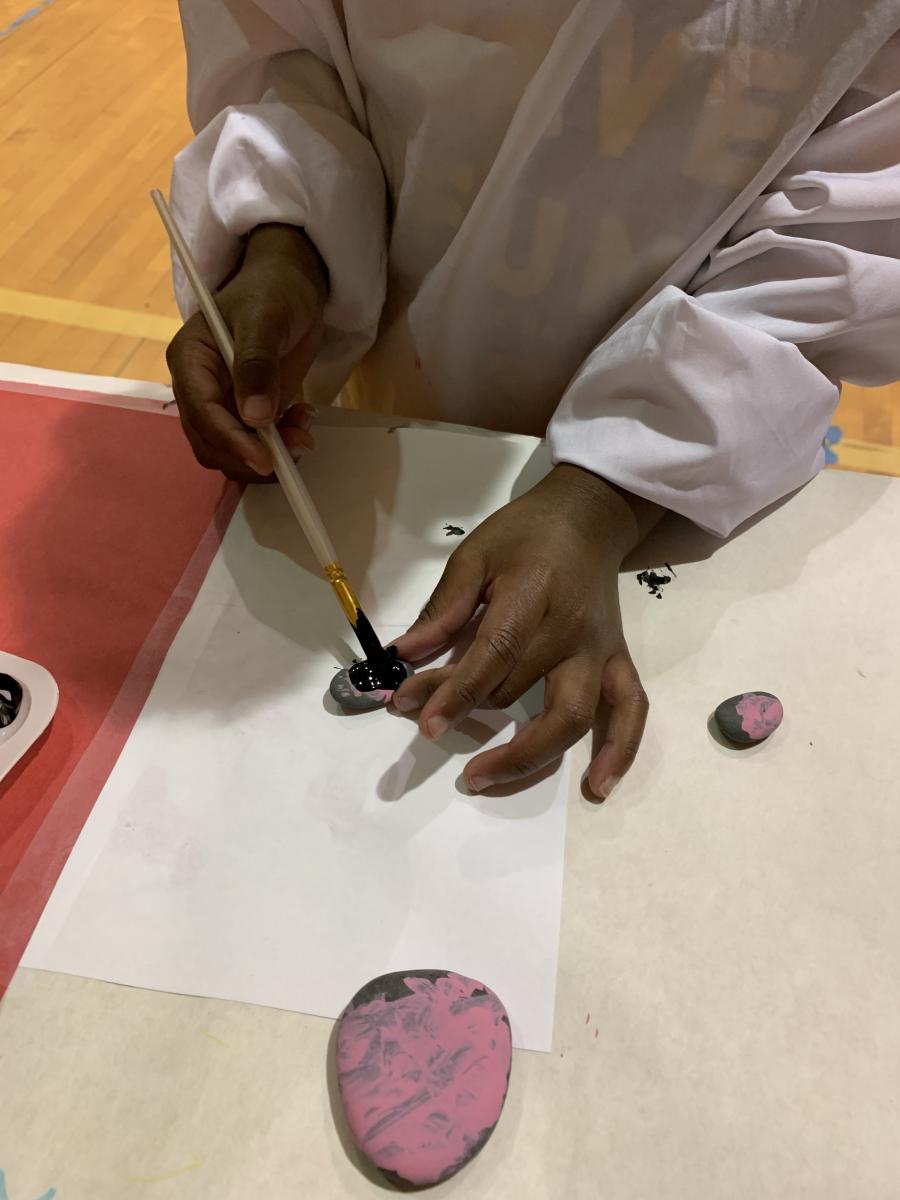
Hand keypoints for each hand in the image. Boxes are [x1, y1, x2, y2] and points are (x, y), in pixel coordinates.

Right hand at [166, 223, 327, 479]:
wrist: (290, 285)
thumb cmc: (272, 291)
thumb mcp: (266, 318)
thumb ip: (257, 365)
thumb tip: (254, 417)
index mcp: (190, 360)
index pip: (201, 412)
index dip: (232, 441)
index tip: (265, 459)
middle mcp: (198, 387)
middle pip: (211, 442)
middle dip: (250, 454)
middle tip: (296, 446)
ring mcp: (221, 402)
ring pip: (232, 450)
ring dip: (267, 454)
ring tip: (303, 431)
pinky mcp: (245, 411)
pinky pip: (255, 443)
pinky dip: (279, 444)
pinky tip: (302, 422)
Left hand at [391, 466, 661, 798]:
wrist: (589, 517)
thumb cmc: (524, 535)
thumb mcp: (474, 555)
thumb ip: (444, 607)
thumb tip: (406, 653)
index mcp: (532, 597)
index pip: (494, 654)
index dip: (456, 692)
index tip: (421, 720)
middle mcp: (571, 632)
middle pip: (520, 690)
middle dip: (470, 716)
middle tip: (429, 735)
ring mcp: (599, 652)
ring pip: (572, 717)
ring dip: (529, 757)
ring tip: (483, 779)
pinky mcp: (618, 663)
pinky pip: (631, 712)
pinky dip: (620, 752)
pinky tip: (596, 786)